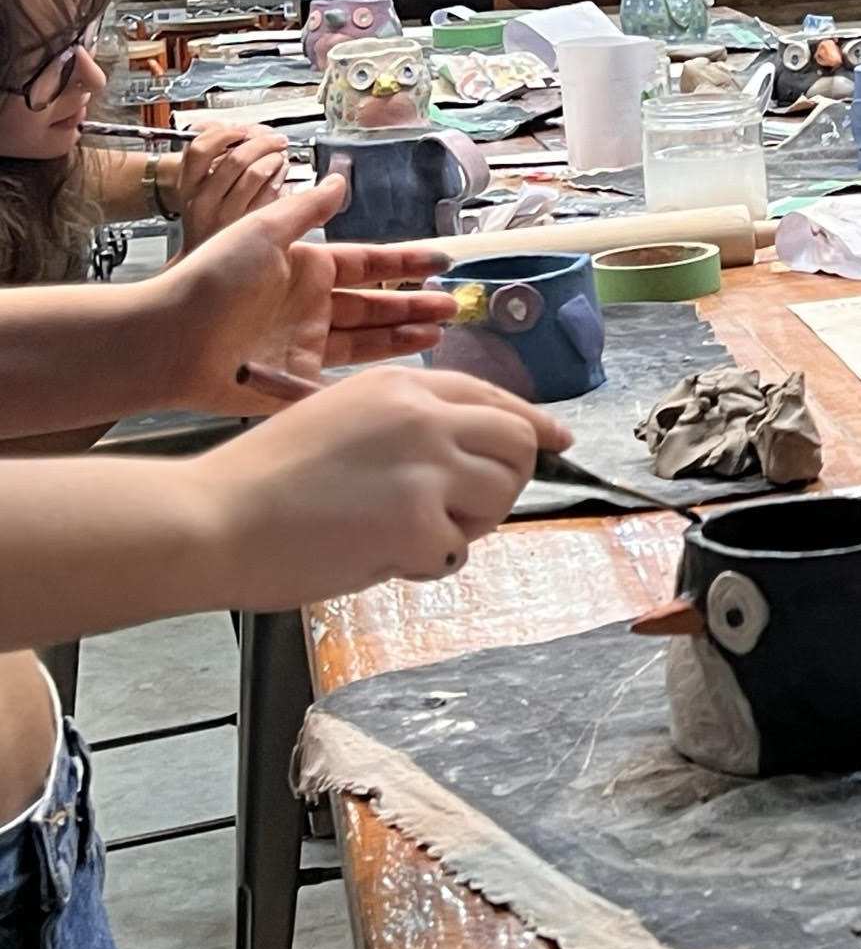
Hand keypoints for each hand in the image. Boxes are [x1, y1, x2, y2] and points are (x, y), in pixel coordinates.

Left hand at [151, 176, 458, 414]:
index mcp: (304, 267)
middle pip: (374, 304)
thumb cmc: (214, 279)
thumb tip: (340, 179)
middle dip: (415, 304)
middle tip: (454, 306)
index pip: (367, 263)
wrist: (169, 339)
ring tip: (440, 332)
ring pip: (367, 339)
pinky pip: (343, 376)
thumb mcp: (262, 230)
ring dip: (404, 334)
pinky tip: (406, 371)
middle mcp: (309, 305)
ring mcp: (304, 343)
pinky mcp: (296, 380)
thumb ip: (305, 209)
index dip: (405, 264)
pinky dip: (375, 374)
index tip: (441, 262)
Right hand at [173, 120, 291, 246]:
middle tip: (274, 138)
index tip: (240, 130)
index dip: (224, 133)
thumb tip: (248, 130)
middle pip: (236, 158)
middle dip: (262, 141)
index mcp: (188, 185)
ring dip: (274, 157)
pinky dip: (280, 176)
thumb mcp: (197, 181)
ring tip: (278, 155)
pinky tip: (279, 173)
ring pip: (256, 173)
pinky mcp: (249, 225)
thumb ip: (216, 152)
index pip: (200, 149)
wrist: (201, 252)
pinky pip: (271, 193)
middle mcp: (204, 201)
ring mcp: (227, 215)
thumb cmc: (205, 211)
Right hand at [208, 368, 572, 603]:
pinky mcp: (421, 520)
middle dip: (504, 481)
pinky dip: (427, 563)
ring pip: (501, 495)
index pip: (495, 397)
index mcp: (402, 386)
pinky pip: (459, 550)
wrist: (215, 518)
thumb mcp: (341, 420)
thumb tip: (467, 454)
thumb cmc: (263, 481)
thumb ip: (406, 427)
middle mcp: (424, 415)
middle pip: (519, 443)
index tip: (557, 440)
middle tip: (458, 511)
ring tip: (406, 532)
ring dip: (468, 525)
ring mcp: (428, 466)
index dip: (532, 424)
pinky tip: (380, 555)